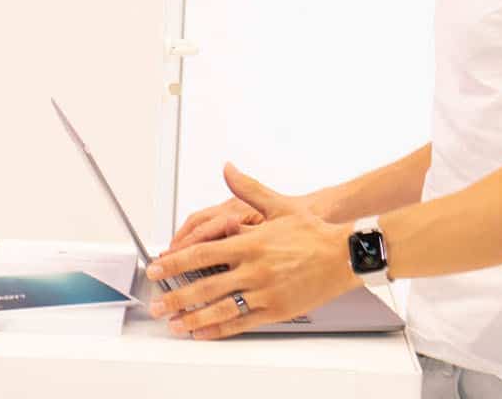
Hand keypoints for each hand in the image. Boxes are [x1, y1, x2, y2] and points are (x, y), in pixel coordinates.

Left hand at [147, 164, 357, 339]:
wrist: (344, 254)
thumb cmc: (313, 232)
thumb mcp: (278, 206)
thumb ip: (247, 190)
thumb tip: (228, 170)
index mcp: (250, 243)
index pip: (202, 253)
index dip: (175, 263)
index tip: (158, 268)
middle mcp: (254, 269)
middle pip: (204, 285)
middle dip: (175, 296)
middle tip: (156, 303)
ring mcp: (264, 292)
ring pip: (220, 308)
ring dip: (192, 318)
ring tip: (174, 323)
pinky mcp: (276, 310)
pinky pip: (241, 322)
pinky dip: (219, 329)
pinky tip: (204, 332)